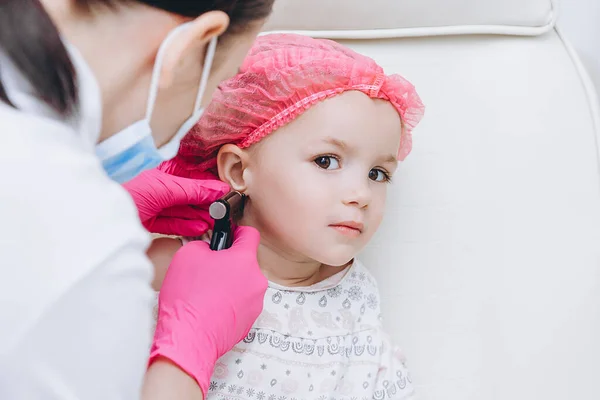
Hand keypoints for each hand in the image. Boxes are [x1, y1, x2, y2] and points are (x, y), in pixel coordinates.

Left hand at [122, 167, 228, 235]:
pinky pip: (172, 224)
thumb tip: (217, 190)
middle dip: (205, 203)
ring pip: (181, 211)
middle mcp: (157, 188)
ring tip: (214, 221)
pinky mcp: (149, 223)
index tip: (223, 193)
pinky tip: (200, 227)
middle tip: (222, 210)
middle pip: (187, 195)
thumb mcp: (166, 187)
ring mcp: (153, 205)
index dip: (207, 185)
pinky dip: (186, 226)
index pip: (190, 177)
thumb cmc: (128, 191)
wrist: (101, 215)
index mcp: (160, 172)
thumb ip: (192, 190)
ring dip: (199, 216)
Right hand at [149, 226, 265, 394]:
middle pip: (246, 262)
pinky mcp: (250, 321)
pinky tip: (211, 308)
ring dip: (230, 283)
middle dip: (230, 262)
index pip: (250, 234)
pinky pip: (241, 303)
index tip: (228, 235)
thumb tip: (212, 250)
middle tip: (208, 269)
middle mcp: (257, 280)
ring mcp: (256, 303)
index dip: (237, 231)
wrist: (188, 338)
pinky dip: (229, 302)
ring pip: (244, 283)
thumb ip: (206, 244)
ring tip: (207, 293)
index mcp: (245, 260)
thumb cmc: (188, 295)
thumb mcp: (188, 254)